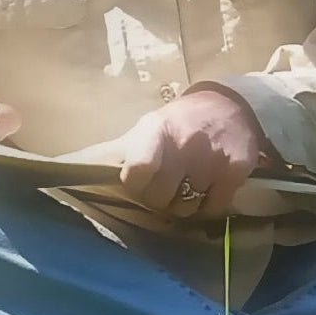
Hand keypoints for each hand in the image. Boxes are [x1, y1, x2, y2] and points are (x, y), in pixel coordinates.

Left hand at [118, 88, 264, 217]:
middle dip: (161, 199)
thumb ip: (126, 149)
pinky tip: (210, 189)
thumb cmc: (183, 120)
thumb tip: (79, 164)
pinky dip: (210, 205)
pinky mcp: (236, 171)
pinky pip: (215, 207)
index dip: (136, 186)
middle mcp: (185, 144)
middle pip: (161, 197)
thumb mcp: (151, 126)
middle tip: (168, 188)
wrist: (233, 107)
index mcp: (156, 130)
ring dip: (186, 204)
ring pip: (187, 208)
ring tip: (189, 188)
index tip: (141, 184)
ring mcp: (212, 159)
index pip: (137, 171)